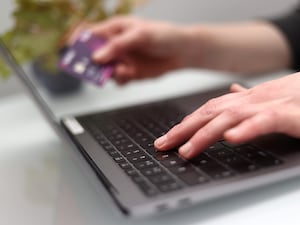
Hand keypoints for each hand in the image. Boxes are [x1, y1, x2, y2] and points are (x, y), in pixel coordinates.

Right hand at [88, 17, 189, 83]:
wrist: (181, 52)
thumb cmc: (163, 35)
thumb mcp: (140, 35)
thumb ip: (118, 45)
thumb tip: (97, 57)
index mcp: (114, 30)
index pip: (89, 34)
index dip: (78, 42)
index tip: (73, 52)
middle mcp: (114, 46)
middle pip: (92, 56)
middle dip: (90, 64)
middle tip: (93, 70)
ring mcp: (121, 60)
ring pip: (104, 71)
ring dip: (108, 74)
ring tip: (122, 71)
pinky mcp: (129, 73)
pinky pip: (117, 80)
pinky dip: (120, 80)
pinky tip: (129, 75)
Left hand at [154, 73, 299, 158]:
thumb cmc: (294, 96)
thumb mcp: (265, 99)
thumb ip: (246, 98)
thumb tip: (231, 92)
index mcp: (242, 99)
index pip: (206, 111)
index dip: (184, 124)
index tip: (166, 138)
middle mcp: (249, 100)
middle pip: (209, 113)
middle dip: (183, 130)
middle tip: (162, 145)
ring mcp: (267, 105)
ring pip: (229, 118)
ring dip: (205, 134)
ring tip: (186, 149)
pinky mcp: (287, 114)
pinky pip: (264, 121)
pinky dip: (246, 129)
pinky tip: (231, 139)